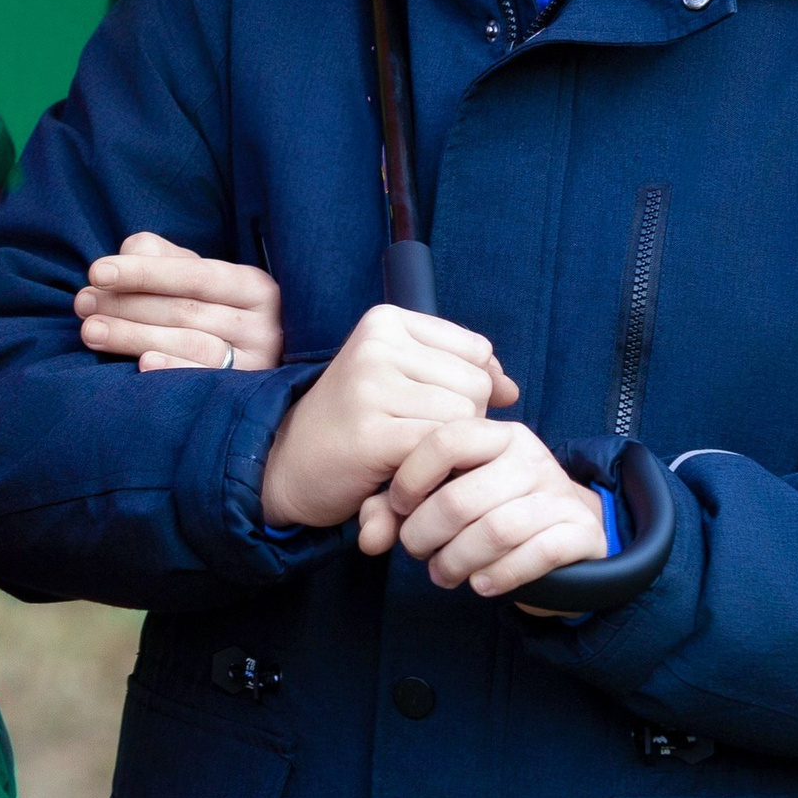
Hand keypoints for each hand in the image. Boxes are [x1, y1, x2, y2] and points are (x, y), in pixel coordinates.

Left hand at [76, 232, 283, 371]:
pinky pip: (204, 381)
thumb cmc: (212, 312)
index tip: (97, 272)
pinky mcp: (243, 395)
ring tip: (91, 330)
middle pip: (186, 310)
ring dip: (134, 336)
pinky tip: (141, 364)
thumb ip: (161, 257)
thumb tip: (127, 255)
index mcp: (252, 285)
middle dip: (127, 305)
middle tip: (83, 304)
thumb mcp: (196, 278)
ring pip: (190, 343)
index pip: (193, 274)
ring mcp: (256, 364)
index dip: (144, 272)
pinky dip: (172, 369)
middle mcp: (262, 324)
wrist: (254, 368)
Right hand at [259, 306, 516, 530]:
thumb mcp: (401, 379)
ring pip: (464, 416)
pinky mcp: (372, 432)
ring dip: (450, 450)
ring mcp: (371, 385)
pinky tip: (408, 477)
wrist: (287, 464)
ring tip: (412, 457)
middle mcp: (377, 344)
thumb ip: (457, 372)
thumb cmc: (354, 421)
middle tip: (418, 441)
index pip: (476, 350)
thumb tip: (510, 388)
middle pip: (475, 384)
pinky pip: (441, 447)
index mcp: (386, 320)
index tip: (435, 413)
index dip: (473, 390)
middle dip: (463, 423)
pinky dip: (436, 471)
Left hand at [358, 419, 605, 601]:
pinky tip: (481, 584)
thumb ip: (399, 510)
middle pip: (461, 497)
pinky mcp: (580, 530)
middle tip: (416, 553)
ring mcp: (558, 492)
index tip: (399, 507)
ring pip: (494, 531)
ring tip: (443, 574)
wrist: (564, 533)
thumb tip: (369, 539)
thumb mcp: (445, 497)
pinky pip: (534, 555)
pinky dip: (499, 575)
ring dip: (457, 562)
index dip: (411, 477)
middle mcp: (529, 455)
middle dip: (425, 535)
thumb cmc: (490, 510)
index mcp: (495, 434)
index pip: (446, 438)